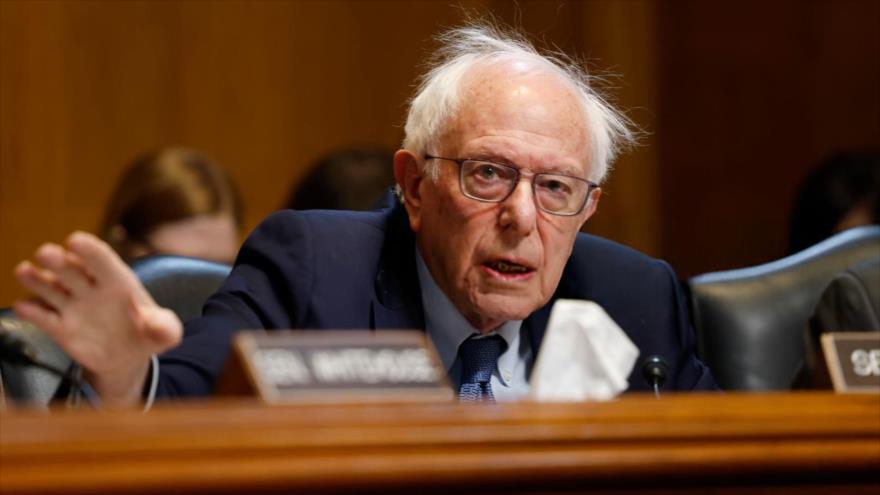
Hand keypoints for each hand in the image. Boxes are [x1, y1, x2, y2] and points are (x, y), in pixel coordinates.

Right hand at [13, 231, 181, 405]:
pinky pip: (43, 317)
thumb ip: (165, 328)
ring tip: (25, 271)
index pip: (103, 260)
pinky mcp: (59, 327)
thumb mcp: (164, 332)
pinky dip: (32, 311)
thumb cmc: (147, 334)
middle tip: (47, 253)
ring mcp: (73, 305)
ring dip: (37, 279)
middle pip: (72, 269)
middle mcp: (90, 288)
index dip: (90, 250)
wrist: (128, 358)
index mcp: (117, 281)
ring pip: (51, 287)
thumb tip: (160, 328)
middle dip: (59, 260)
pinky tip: (24, 307)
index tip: (76, 240)